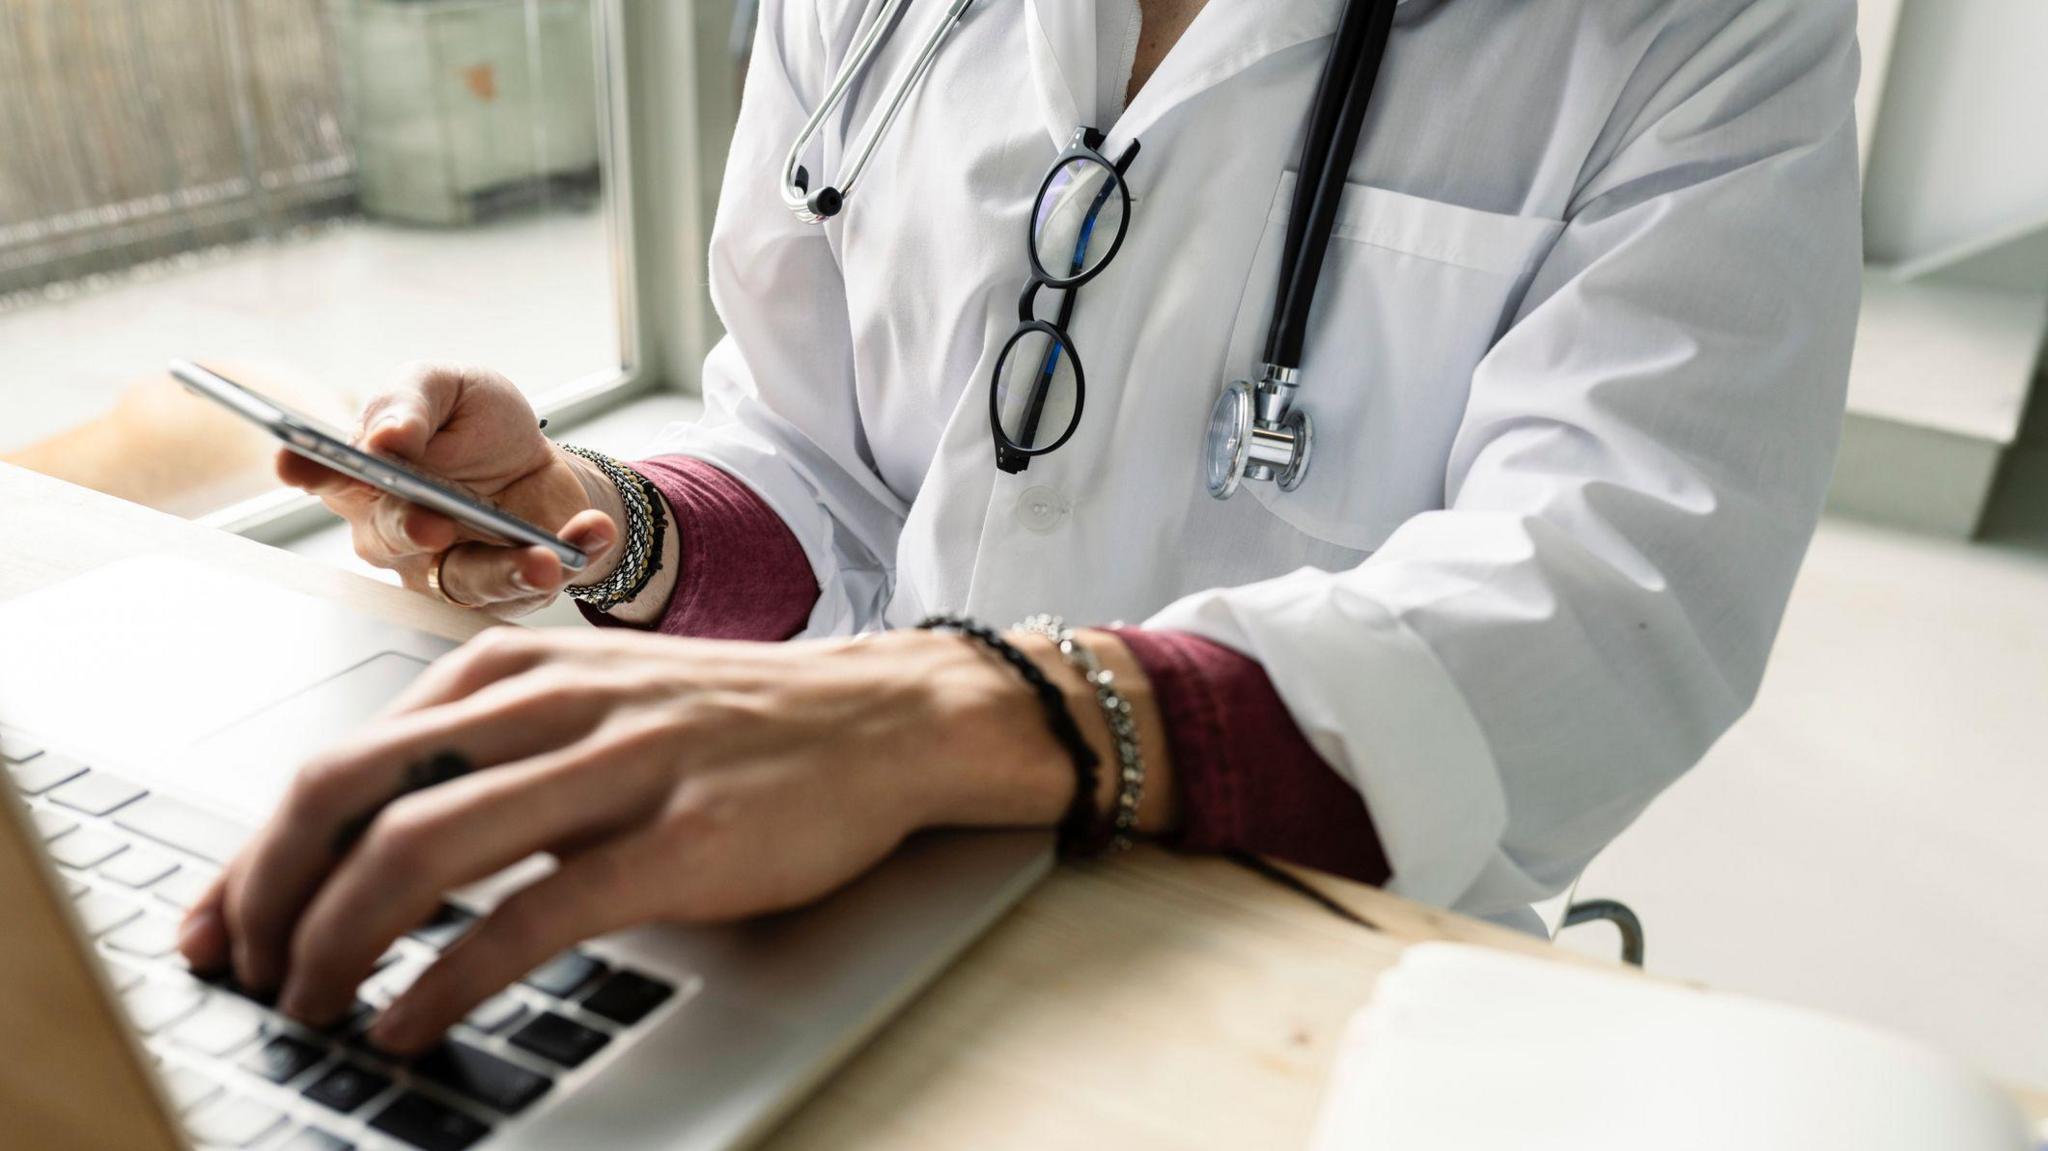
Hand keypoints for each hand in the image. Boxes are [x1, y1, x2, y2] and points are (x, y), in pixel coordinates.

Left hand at [176, 627, 1175, 1053]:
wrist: (884, 717)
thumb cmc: (738, 722)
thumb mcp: (596, 704)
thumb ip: (493, 751)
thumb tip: (376, 839)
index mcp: (517, 670)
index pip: (344, 755)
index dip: (258, 849)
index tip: (219, 920)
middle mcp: (551, 703)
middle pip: (352, 791)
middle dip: (267, 892)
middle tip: (242, 970)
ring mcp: (615, 765)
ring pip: (422, 847)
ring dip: (337, 940)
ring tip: (309, 1004)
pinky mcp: (677, 838)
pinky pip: (531, 915)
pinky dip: (447, 978)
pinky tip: (410, 1022)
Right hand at [280, 363, 621, 616]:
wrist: (543, 463)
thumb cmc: (480, 425)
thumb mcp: (451, 388)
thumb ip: (413, 403)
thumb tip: (386, 436)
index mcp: (368, 473)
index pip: (325, 474)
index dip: (308, 469)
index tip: (297, 462)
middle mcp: (394, 529)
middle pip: (388, 538)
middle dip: (411, 529)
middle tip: (433, 521)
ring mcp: (443, 566)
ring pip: (462, 580)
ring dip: (505, 569)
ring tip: (541, 556)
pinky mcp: (499, 589)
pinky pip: (528, 587)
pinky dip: (567, 557)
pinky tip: (590, 532)